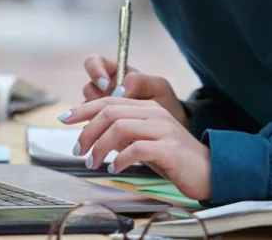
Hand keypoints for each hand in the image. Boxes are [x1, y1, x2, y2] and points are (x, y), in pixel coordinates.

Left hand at [59, 97, 210, 201]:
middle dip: (88, 130)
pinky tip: (114, 168)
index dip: (84, 108)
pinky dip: (120, 159)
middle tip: (78, 150)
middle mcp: (154, 113)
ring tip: (93, 163)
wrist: (207, 170)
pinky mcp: (168, 147)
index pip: (109, 100)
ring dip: (100, 147)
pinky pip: (136, 149)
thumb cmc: (172, 158)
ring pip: (120, 128)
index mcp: (147, 107)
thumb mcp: (145, 140)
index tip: (64, 118)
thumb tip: (94, 133)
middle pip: (110, 112)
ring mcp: (162, 129)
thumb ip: (125, 132)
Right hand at [82, 55, 189, 128]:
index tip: (105, 84)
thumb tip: (118, 90)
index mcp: (118, 73)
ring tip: (114, 127)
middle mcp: (106, 90)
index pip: (95, 62)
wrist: (170, 132)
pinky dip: (98, 131)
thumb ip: (139, 81)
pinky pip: (91, 126)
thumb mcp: (159, 87)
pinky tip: (109, 137)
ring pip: (87, 108)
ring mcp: (103, 109)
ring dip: (96, 117)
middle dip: (94, 100)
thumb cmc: (166, 103)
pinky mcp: (103, 128)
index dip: (95, 70)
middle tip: (108, 112)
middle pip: (88, 88)